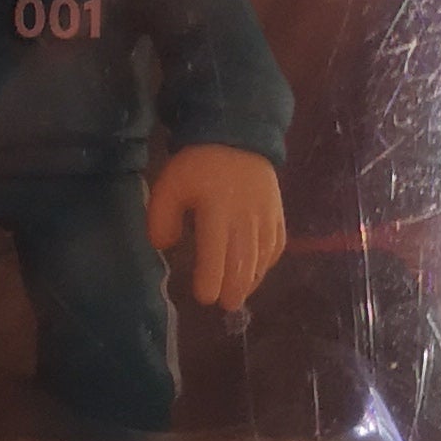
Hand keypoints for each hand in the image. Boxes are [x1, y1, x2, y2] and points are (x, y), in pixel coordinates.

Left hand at [147, 145, 285, 311]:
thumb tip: (164, 247)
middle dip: (235, 287)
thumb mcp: (170, 184)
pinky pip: (277, 244)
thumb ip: (162, 217)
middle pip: (243, 261)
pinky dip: (268, 262)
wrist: (237, 135)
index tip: (203, 296)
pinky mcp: (278, 213)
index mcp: (217, 211)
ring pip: (262, 257)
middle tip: (225, 305)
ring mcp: (266, 217)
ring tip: (239, 295)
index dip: (211, 279)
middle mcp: (246, 218)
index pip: (216, 254)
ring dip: (252, 279)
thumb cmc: (199, 164)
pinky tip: (258, 271)